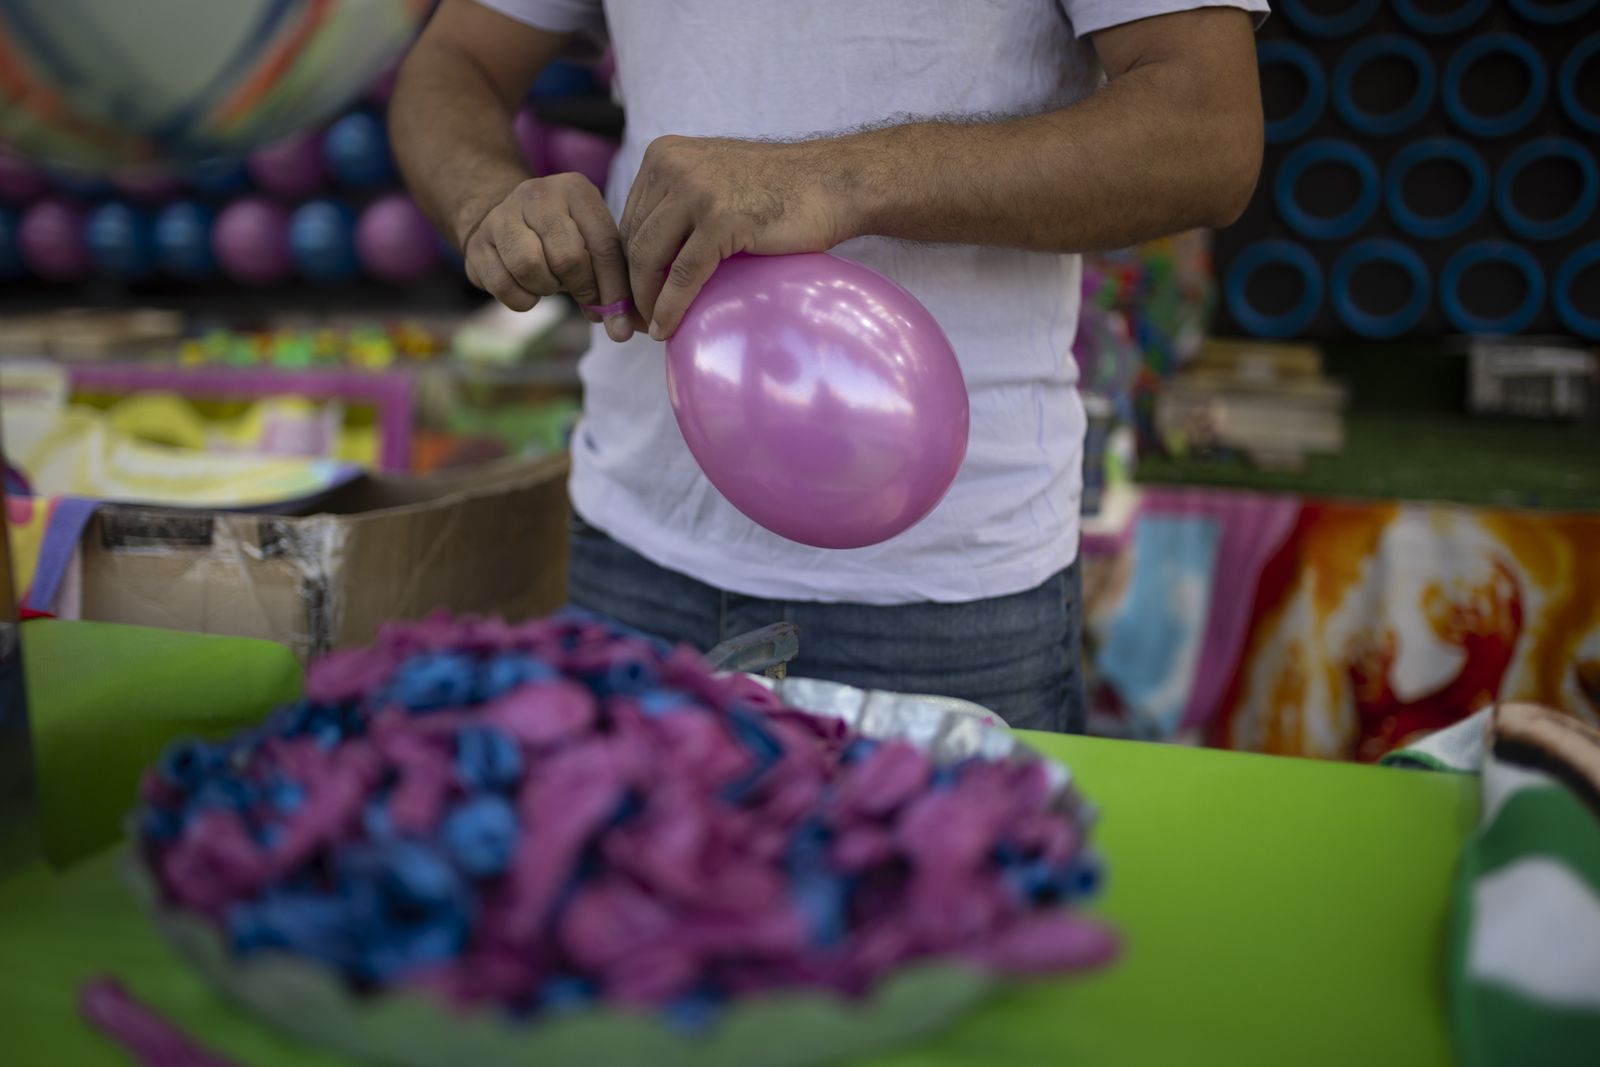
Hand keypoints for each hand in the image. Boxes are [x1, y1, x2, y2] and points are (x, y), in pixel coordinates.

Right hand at [461, 172, 638, 340]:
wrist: (504, 216)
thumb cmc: (563, 237)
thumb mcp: (592, 242)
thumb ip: (613, 278)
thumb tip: (623, 329)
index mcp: (576, 190)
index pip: (604, 246)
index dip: (614, 290)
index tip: (618, 324)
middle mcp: (537, 195)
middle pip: (567, 258)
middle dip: (581, 289)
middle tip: (584, 296)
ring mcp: (502, 216)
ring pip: (530, 267)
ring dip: (547, 289)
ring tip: (551, 283)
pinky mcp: (477, 243)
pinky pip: (503, 285)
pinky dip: (522, 299)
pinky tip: (528, 290)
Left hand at [619, 135, 854, 339]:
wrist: (833, 183)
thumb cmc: (780, 191)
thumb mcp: (713, 182)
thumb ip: (676, 205)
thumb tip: (643, 259)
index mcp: (664, 153)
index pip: (628, 219)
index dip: (625, 265)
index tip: (631, 299)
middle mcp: (673, 165)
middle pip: (633, 240)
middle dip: (630, 288)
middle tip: (635, 323)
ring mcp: (696, 190)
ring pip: (649, 258)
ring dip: (645, 302)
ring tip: (651, 329)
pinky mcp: (721, 219)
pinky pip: (683, 275)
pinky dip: (670, 307)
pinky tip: (666, 329)